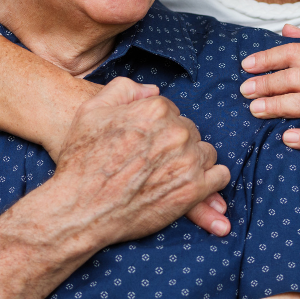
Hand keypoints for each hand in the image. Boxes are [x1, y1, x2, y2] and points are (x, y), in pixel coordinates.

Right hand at [49, 77, 230, 246]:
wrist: (80, 208)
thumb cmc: (82, 161)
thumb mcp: (91, 111)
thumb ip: (123, 90)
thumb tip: (152, 91)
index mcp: (155, 110)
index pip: (171, 111)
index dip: (157, 127)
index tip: (145, 143)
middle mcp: (176, 132)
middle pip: (189, 131)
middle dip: (175, 143)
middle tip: (154, 161)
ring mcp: (188, 162)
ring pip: (205, 152)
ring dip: (193, 161)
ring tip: (169, 174)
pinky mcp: (193, 190)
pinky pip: (219, 177)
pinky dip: (209, 180)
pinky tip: (191, 184)